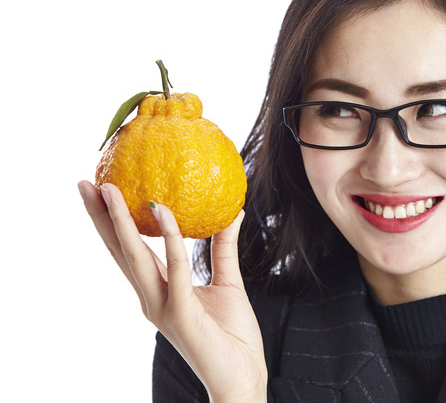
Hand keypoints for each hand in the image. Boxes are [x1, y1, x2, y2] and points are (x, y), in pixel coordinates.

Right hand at [78, 181, 266, 401]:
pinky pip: (174, 268)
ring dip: (119, 222)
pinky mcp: (180, 313)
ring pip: (135, 257)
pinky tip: (162, 210)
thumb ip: (224, 248)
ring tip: (108, 190)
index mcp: (160, 291)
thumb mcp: (228, 283)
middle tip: (86, 182)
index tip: (101, 190)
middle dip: (100, 217)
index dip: (112, 222)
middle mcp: (152, 298)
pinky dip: (168, 238)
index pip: (129, 251)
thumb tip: (232, 211)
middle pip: (120, 251)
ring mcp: (162, 306)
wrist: (242, 378)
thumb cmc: (233, 337)